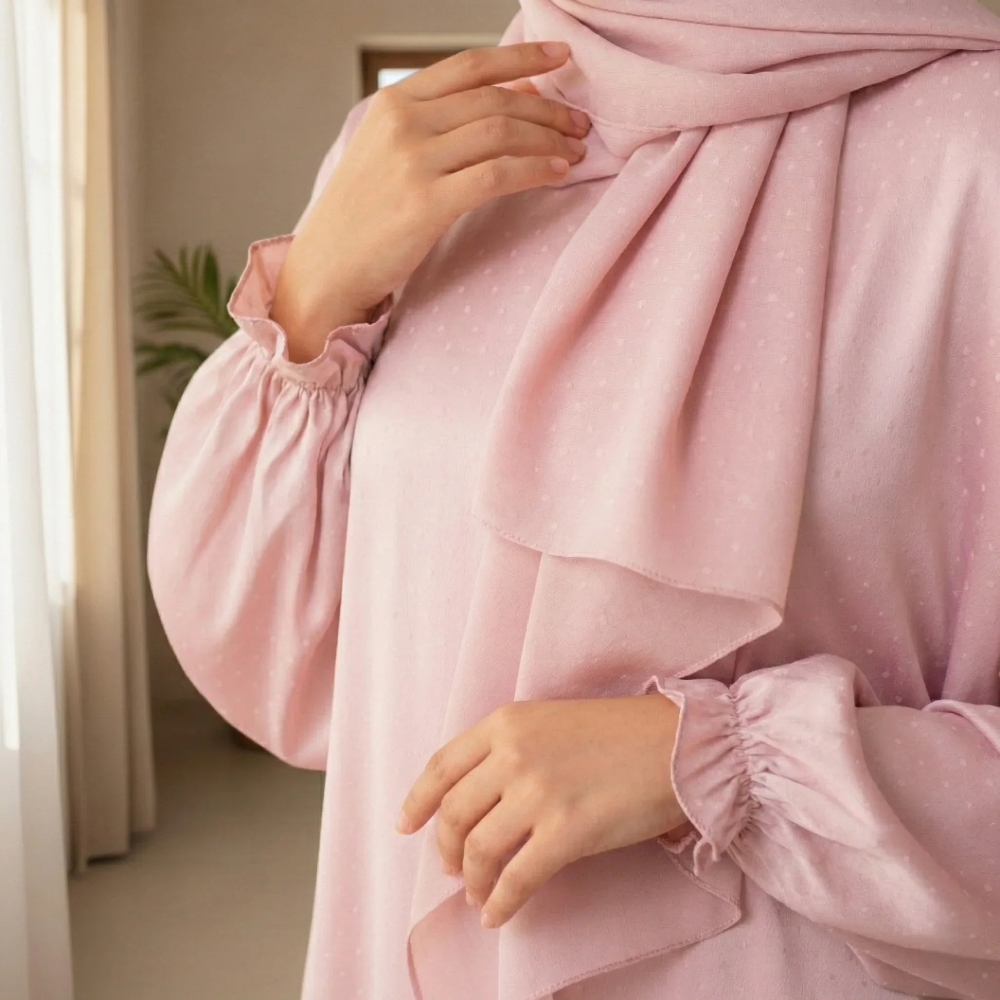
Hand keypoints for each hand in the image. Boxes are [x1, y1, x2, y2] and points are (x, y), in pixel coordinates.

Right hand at [271, 40, 590, 360]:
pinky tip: (556, 173)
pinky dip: (534, 170)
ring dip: (548, 138)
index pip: (470, 66)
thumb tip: (514, 93)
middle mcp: (403, 124)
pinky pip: (497, 175)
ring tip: (575, 149)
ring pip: (500, 132)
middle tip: (580, 123)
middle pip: (494, 99)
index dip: (522, 57)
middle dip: (547, 108)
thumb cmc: (362, 216)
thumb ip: (442, 123)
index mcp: (393, 103)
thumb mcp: (390, 153)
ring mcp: (413, 163)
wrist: (326, 269)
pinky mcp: (426, 204)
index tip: (562, 56)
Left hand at [396, 695, 691, 928]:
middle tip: (452, 868)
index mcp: (507, 722)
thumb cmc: (619, 732)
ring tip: (478, 894)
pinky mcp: (568, 832)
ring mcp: (539, 792)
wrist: (680, 743)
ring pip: (478, 849)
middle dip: (446, 849)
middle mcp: (514, 753)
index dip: (418, 801)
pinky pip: (516, 879)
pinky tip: (498, 915)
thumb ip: (508, 748)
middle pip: (454, 813)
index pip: (442, 766)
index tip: (407, 825)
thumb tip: (475, 799)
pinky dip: (500, 902)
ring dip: (472, 880)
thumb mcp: (551, 721)